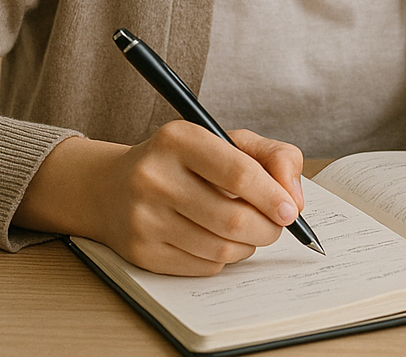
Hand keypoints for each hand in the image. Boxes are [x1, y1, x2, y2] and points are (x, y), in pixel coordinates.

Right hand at [15, 122, 304, 275]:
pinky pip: (203, 266)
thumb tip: (294, 199)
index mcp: (179, 140)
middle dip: (268, 228)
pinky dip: (224, 257)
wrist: (110, 188)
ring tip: (248, 231)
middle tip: (276, 225)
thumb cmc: (183, 162)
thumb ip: (272, 157)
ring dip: (249, 245)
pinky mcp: (141, 252)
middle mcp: (154, 177)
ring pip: (221, 247)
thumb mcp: (226, 141)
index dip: (273, 196)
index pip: (238, 172)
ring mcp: (144, 218)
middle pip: (232, 218)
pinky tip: (219, 240)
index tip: (291, 210)